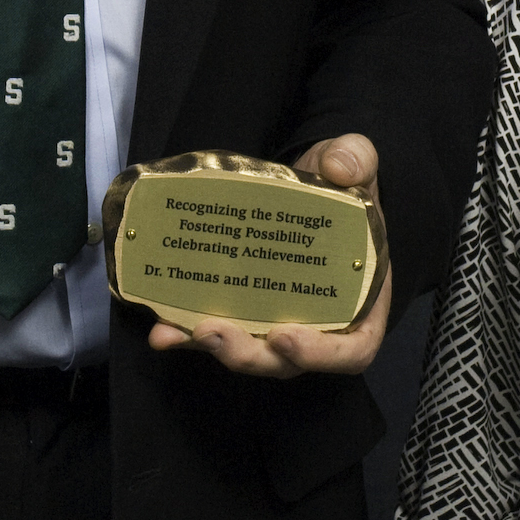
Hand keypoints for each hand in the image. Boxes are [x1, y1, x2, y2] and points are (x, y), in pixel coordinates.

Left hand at [148, 134, 391, 379]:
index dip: (320, 354)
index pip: (351, 350)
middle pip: (286, 361)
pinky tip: (161, 327)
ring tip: (175, 330)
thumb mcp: (356, 162)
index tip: (285, 336)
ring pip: (247, 351)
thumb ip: (356, 159)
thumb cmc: (341, 186)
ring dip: (212, 347)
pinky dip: (187, 332)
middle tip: (214, 330)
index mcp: (358, 302)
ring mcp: (274, 320)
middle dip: (249, 354)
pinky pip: (215, 330)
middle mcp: (317, 323)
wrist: (307, 184)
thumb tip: (341, 169)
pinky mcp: (240, 311)